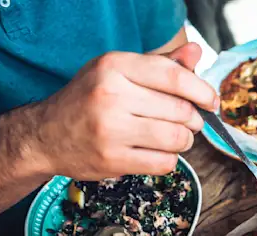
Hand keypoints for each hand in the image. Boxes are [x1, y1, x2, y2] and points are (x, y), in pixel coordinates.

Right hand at [33, 43, 218, 179]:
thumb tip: (196, 53)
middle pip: (180, 110)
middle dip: (193, 119)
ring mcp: (111, 129)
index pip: (174, 77)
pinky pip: (165, 162)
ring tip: (173, 137)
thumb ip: (161, 64)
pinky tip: (157, 152)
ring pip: (177, 138)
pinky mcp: (113, 159)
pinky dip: (169, 159)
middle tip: (187, 122)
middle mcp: (111, 94)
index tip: (211, 102)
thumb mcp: (119, 72)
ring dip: (184, 141)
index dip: (202, 91)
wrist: (45, 135)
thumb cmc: (89, 100)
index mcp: (115, 66)